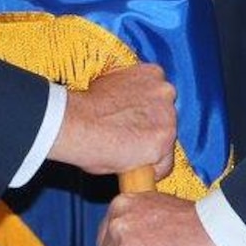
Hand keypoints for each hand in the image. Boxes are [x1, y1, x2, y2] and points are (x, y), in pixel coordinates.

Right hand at [47, 63, 175, 177]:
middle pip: (166, 118)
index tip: (133, 122)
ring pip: (166, 142)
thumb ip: (128, 96)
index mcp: (152, 73)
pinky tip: (131, 168)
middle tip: (128, 139)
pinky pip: (163, 165)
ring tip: (126, 154)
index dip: (145, 113)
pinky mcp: (163, 142)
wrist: (76, 123)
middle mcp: (165, 91)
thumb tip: (127, 111)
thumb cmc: (85, 107)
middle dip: (150, 129)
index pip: (159, 98)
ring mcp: (168, 117)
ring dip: (151, 149)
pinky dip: (150, 171)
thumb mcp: (110, 87)